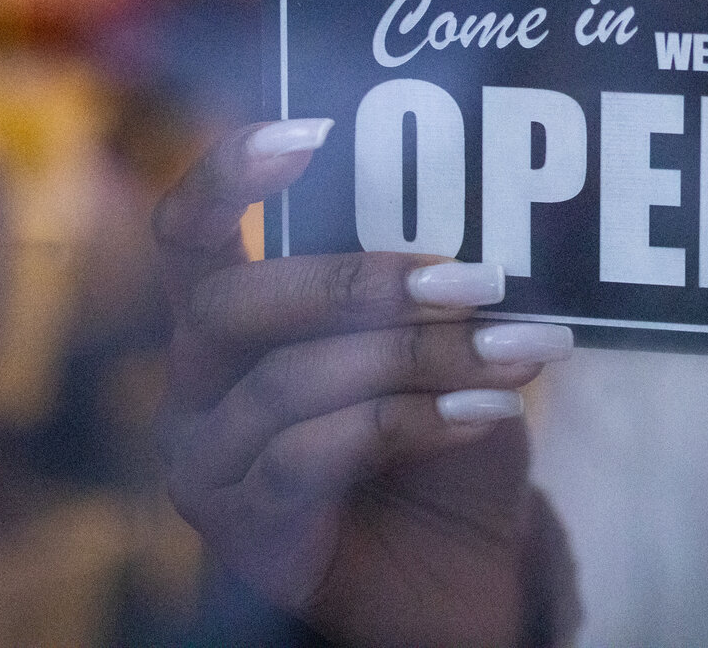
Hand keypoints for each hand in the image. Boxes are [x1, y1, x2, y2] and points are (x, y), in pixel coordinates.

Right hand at [153, 119, 577, 645]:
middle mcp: (195, 385)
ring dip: (419, 358)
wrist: (462, 574)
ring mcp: (205, 463)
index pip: (186, 231)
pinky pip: (308, 457)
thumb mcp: (445, 341)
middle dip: (360, 281)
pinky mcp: (239, 532)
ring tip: (521, 353)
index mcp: (228, 319)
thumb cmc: (447, 438)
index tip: (310, 132)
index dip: (226, 174)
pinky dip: (411, 424)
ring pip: (287, 382)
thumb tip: (492, 190)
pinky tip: (490, 414)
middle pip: (230, 301)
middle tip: (480, 280)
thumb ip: (432, 280)